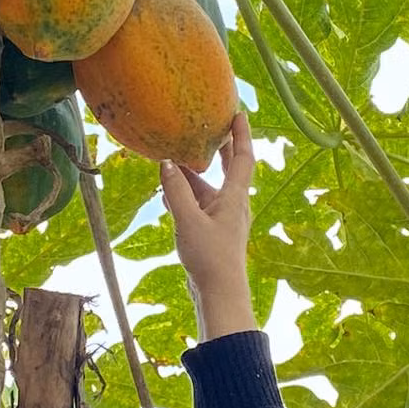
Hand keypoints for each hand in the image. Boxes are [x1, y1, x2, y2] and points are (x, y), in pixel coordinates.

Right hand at [160, 111, 256, 342]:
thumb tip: (165, 164)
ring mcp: (223, 218)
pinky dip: (185, 196)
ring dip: (192, 176)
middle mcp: (232, 204)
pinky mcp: (212, 231)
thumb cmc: (210, 257)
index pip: (243, 157)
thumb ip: (176, 191)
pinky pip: (198, 205)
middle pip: (228, 169)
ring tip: (172, 159)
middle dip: (218, 148)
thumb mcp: (188, 220)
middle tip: (208, 127)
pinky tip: (168, 194)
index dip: (241, 134)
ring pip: (207, 189)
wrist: (220, 293)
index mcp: (234, 197)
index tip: (239, 113)